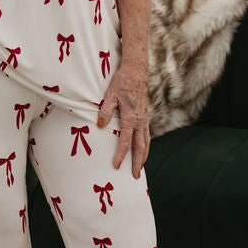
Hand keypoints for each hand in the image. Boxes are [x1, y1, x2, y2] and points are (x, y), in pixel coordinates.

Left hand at [97, 62, 149, 178]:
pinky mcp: (146, 116)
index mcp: (130, 117)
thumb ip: (105, 111)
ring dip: (144, 156)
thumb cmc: (122, 82)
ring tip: (140, 168)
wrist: (136, 71)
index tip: (116, 166)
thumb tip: (100, 125)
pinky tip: (142, 150)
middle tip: (135, 176)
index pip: (126, 142)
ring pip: (146, 142)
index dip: (121, 155)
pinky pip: (147, 135)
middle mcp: (140, 121)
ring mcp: (144, 118)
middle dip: (138, 163)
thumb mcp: (110, 95)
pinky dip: (146, 146)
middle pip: (140, 147)